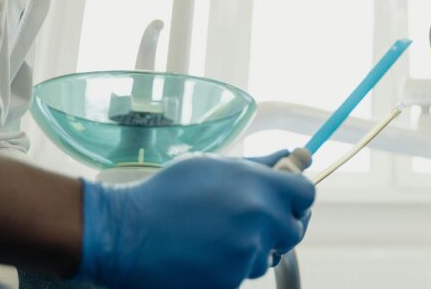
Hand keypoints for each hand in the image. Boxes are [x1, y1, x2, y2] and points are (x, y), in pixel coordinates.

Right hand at [76, 150, 315, 288]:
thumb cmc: (166, 194)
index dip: (297, 198)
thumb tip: (290, 155)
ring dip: (251, 248)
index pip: (306, 194)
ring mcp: (245, 254)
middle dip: (278, 226)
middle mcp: (259, 219)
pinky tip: (203, 255)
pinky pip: (242, 275)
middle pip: (294, 230)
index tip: (286, 200)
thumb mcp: (213, 166)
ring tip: (214, 236)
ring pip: (266, 255)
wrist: (125, 234)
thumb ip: (258, 164)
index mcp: (258, 186)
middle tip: (251, 222)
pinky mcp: (229, 281)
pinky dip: (228, 268)